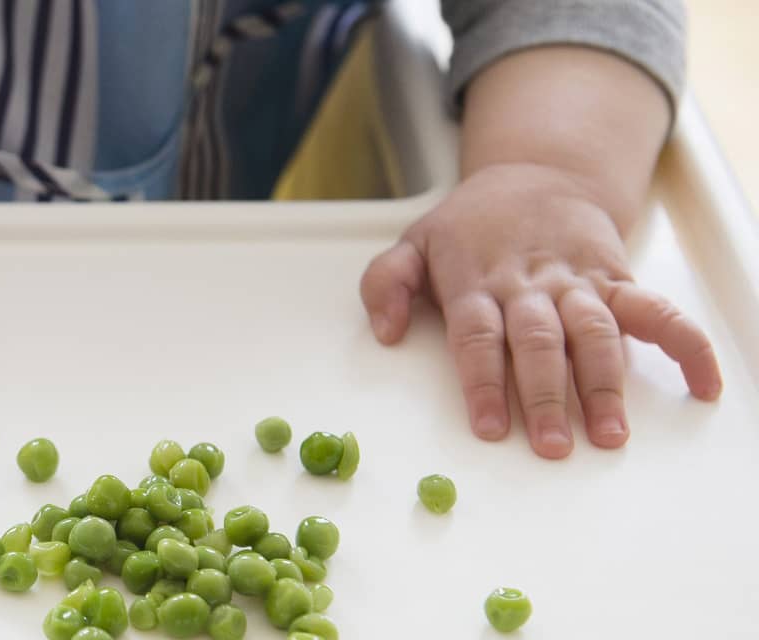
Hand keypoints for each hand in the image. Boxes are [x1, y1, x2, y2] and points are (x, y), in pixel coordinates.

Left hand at [360, 163, 721, 457]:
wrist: (539, 173)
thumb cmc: (471, 224)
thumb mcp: (414, 242)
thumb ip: (386, 283)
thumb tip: (384, 331)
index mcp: (476, 281)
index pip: (478, 337)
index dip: (484, 382)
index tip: (489, 427)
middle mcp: (529, 285)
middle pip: (540, 341)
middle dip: (547, 395)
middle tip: (553, 445)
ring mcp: (577, 283)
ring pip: (595, 333)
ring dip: (605, 384)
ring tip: (610, 434)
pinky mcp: (617, 280)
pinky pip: (656, 312)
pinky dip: (686, 344)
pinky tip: (702, 385)